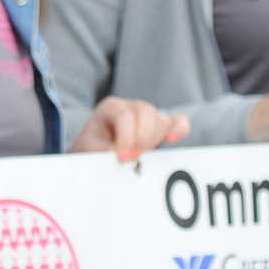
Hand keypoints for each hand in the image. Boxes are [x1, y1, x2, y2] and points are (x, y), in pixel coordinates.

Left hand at [71, 98, 190, 160]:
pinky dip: (179, 129)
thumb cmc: (91, 151)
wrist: (93, 157)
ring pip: (161, 120)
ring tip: (142, 156)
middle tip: (134, 158)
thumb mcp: (90, 150)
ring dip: (154, 139)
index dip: (126, 137)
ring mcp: (149, 116)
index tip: (123, 158)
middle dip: (142, 137)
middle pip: (146, 112)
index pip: (124, 115)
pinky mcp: (163, 129)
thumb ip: (104, 153)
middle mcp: (132, 107)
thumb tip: (126, 160)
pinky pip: (179, 122)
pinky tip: (172, 139)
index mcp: (111, 107)